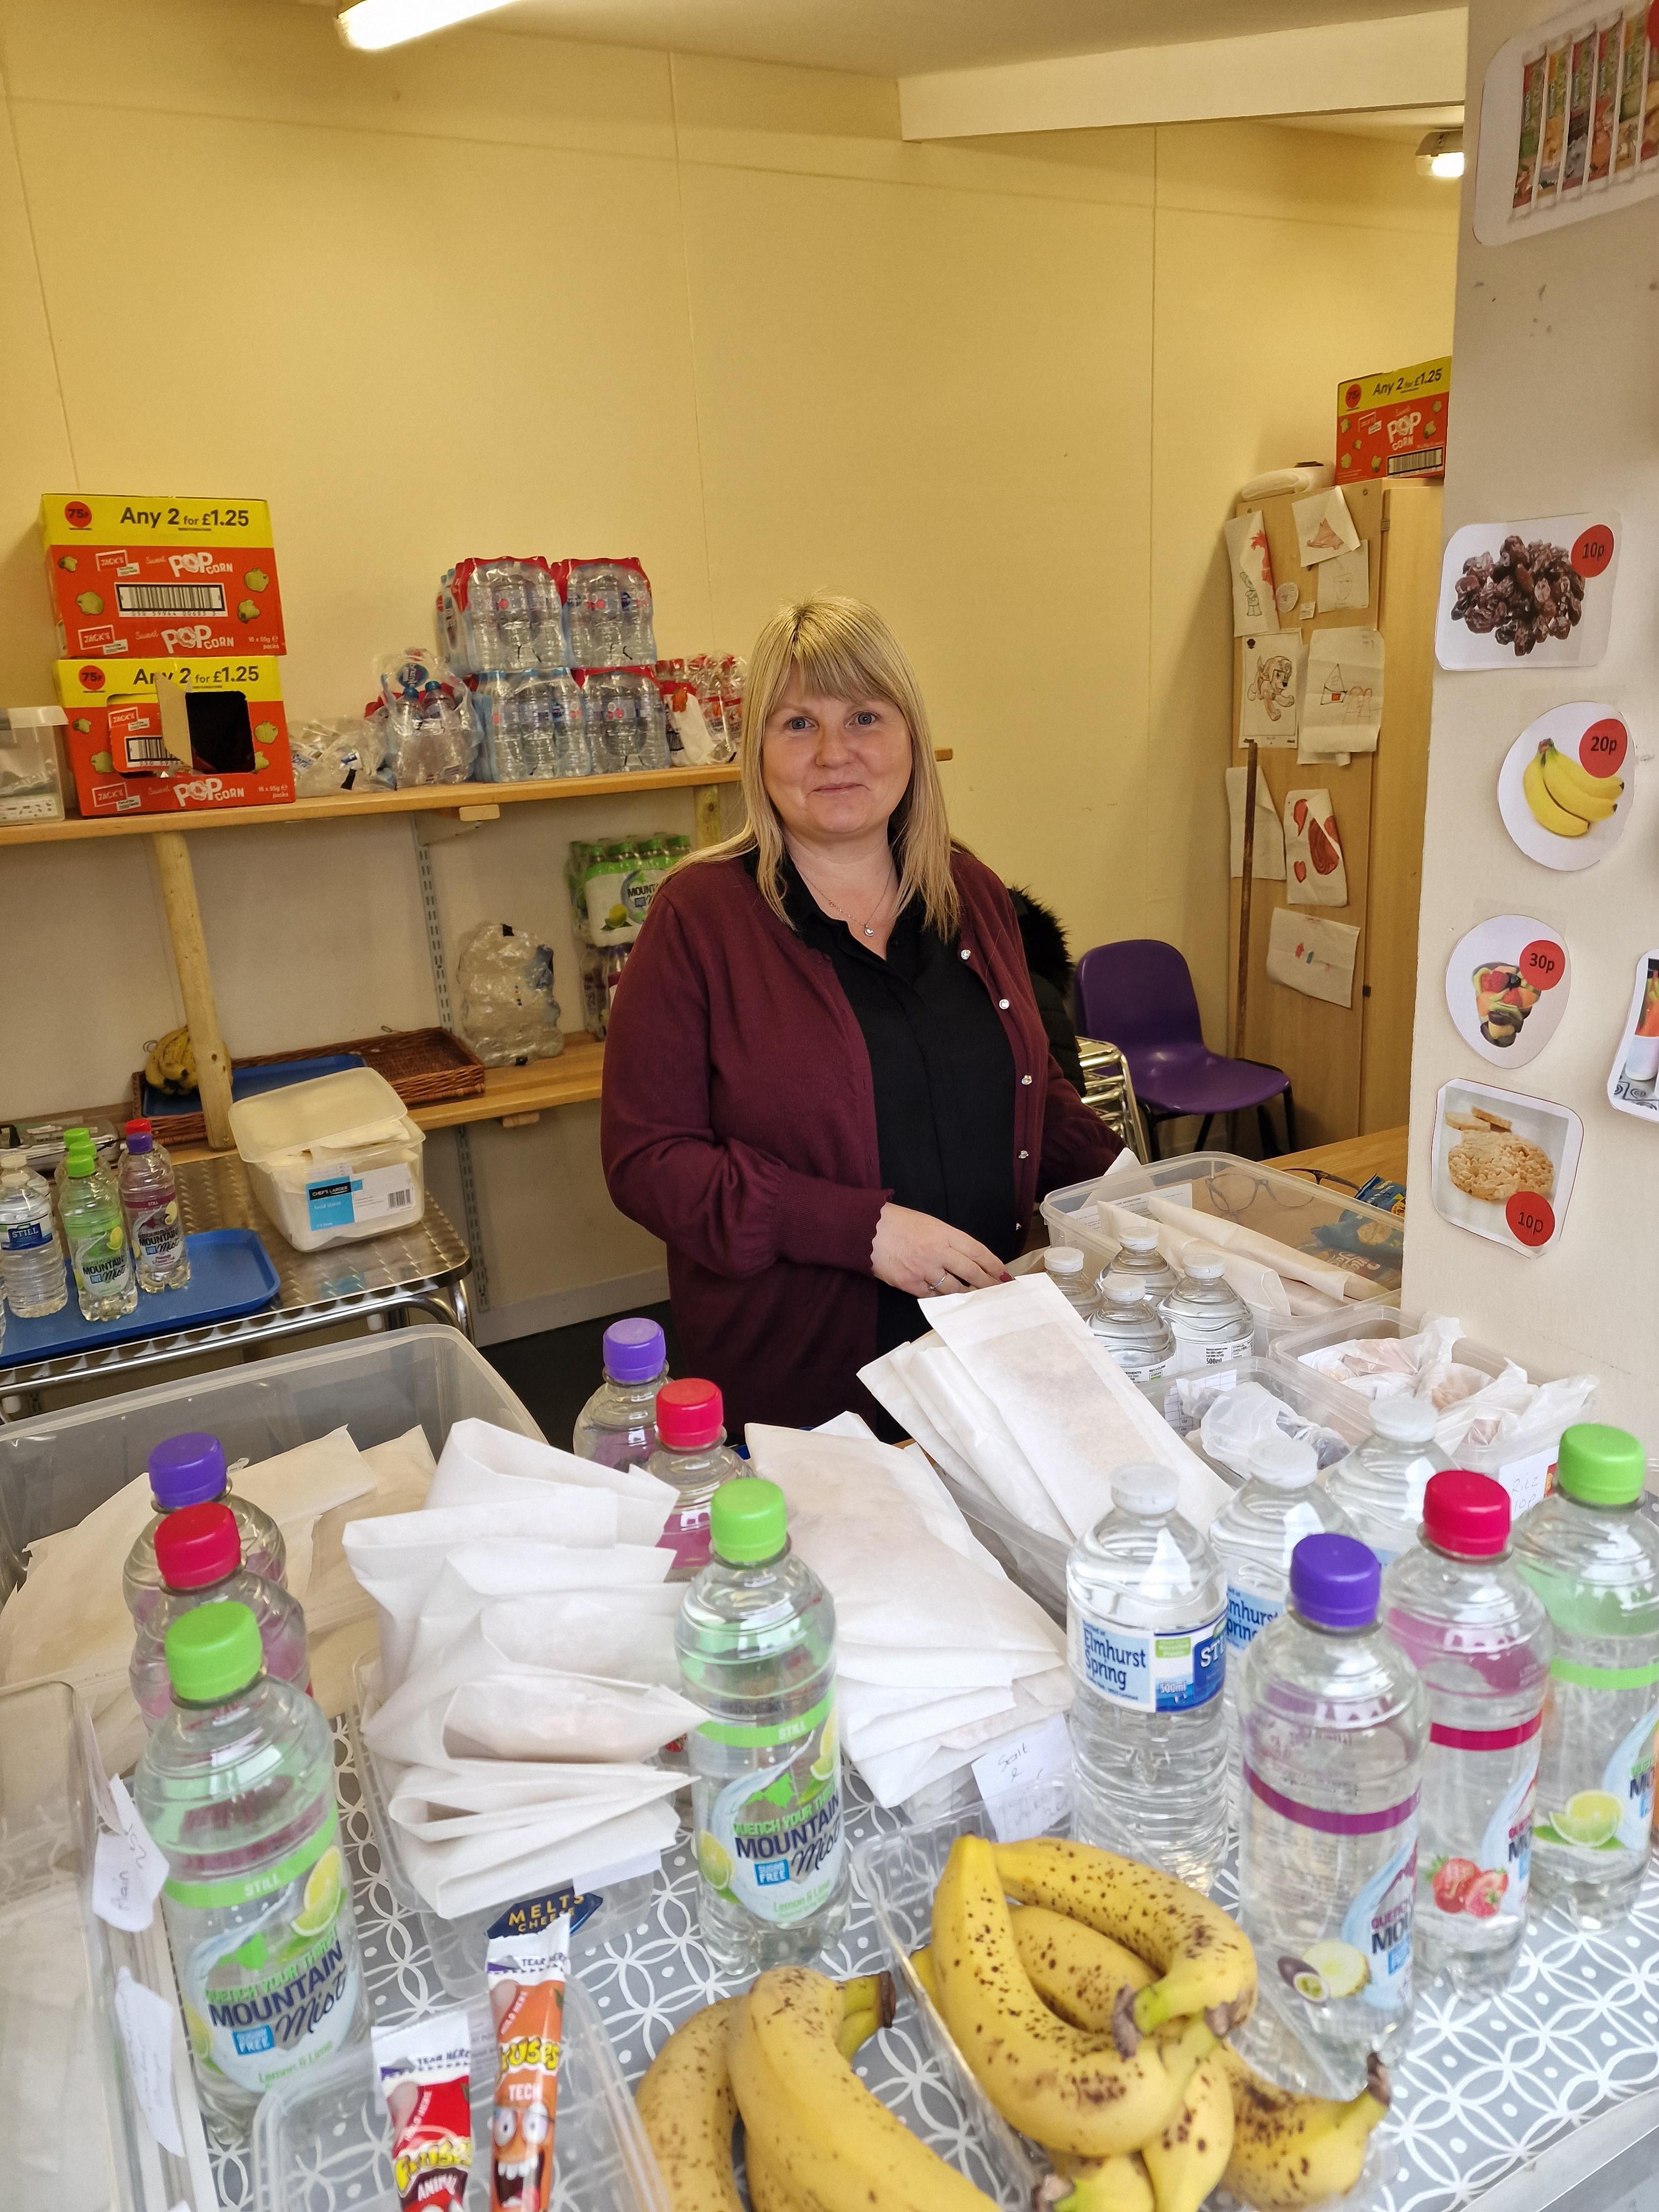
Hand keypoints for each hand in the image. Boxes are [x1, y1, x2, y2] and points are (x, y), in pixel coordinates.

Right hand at [870, 1204, 1010, 1297]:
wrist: (865, 1229)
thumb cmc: (896, 1222)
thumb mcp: (928, 1223)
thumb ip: (947, 1239)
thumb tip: (964, 1257)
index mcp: (945, 1233)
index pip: (977, 1251)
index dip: (994, 1265)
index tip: (1004, 1274)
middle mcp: (938, 1252)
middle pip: (971, 1272)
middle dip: (988, 1284)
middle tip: (998, 1292)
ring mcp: (925, 1269)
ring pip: (954, 1288)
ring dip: (968, 1295)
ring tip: (977, 1299)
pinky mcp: (910, 1284)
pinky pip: (932, 1296)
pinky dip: (941, 1298)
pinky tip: (948, 1300)